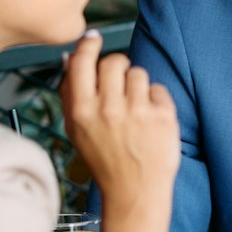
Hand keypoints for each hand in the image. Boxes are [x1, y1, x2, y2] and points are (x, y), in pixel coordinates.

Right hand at [61, 32, 178, 231]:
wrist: (135, 193)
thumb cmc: (105, 160)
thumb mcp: (76, 131)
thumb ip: (70, 94)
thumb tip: (69, 57)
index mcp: (82, 112)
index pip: (82, 62)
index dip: (88, 45)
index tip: (94, 39)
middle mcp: (108, 109)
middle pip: (114, 61)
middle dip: (117, 67)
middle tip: (119, 85)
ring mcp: (137, 112)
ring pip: (138, 73)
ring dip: (137, 86)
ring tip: (135, 111)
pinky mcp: (162, 116)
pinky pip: (158, 88)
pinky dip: (155, 101)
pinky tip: (150, 121)